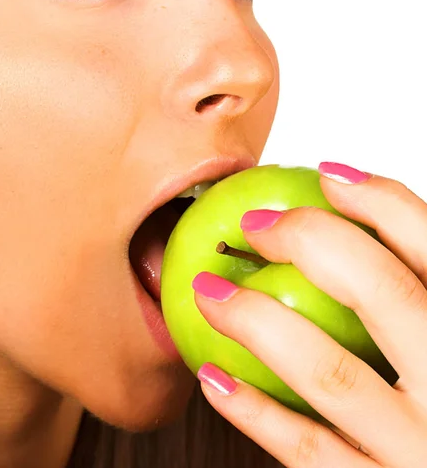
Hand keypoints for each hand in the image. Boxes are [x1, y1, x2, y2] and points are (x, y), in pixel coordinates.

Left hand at [192, 162, 426, 466]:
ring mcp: (420, 449)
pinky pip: (308, 453)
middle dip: (311, 243)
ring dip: (257, 322)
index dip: (383, 203)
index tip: (328, 175)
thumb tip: (359, 236)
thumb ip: (416, 295)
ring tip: (209, 292)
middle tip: (254, 225)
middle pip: (385, 293)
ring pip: (330, 373)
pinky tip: (213, 378)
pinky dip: (254, 412)